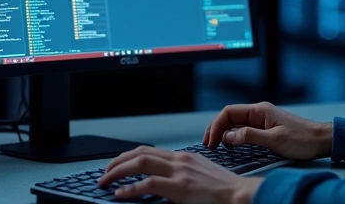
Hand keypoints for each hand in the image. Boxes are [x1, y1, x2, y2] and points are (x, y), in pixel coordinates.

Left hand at [99, 146, 262, 203]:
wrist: (240, 195)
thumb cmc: (223, 190)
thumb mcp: (200, 176)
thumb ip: (180, 176)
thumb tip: (161, 184)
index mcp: (183, 157)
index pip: (149, 150)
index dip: (128, 156)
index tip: (117, 164)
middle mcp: (179, 160)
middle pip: (140, 153)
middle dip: (117, 162)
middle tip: (105, 172)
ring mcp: (179, 173)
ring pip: (140, 163)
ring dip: (118, 172)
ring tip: (105, 181)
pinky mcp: (180, 188)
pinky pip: (148, 184)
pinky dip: (130, 189)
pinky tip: (120, 194)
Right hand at [203, 102, 331, 160]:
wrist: (321, 140)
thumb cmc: (302, 139)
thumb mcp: (274, 139)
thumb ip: (250, 136)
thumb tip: (228, 136)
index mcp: (260, 110)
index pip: (229, 112)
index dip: (216, 126)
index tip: (211, 141)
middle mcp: (259, 112)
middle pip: (230, 117)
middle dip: (216, 129)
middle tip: (208, 144)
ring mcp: (262, 120)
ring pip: (236, 124)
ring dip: (224, 133)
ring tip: (217, 146)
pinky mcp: (266, 128)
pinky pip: (244, 130)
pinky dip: (234, 137)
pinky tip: (232, 145)